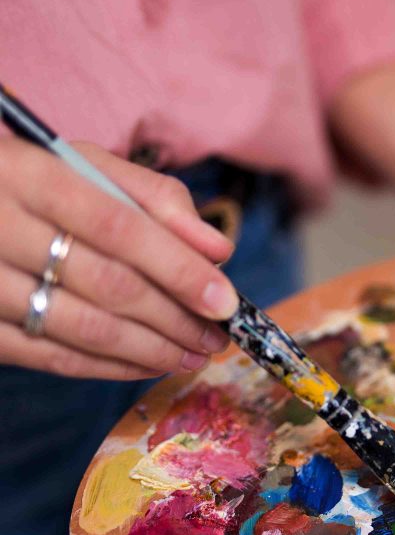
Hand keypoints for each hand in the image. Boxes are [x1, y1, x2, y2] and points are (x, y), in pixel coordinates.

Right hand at [0, 138, 238, 378]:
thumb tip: (217, 249)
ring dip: (152, 350)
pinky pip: (52, 357)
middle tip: (216, 337)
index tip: (225, 302)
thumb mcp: (83, 166)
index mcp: (29, 175)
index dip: (179, 269)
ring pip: (83, 328)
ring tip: (194, 356)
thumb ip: (154, 198)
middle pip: (107, 284)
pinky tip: (150, 365)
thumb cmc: (31, 183)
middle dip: (175, 318)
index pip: (120, 228)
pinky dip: (110, 368)